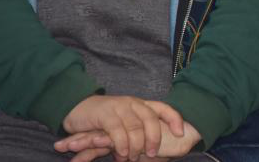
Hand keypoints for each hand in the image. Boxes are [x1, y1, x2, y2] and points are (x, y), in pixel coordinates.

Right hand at [56, 117, 199, 161]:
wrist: (77, 109)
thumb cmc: (104, 121)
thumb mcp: (125, 124)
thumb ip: (138, 133)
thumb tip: (154, 152)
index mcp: (141, 105)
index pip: (163, 108)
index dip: (174, 119)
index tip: (181, 134)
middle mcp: (133, 103)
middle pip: (150, 119)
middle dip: (154, 138)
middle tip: (152, 154)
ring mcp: (119, 107)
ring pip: (134, 127)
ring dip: (135, 145)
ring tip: (132, 158)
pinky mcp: (105, 114)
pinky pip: (117, 130)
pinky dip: (121, 144)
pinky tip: (121, 154)